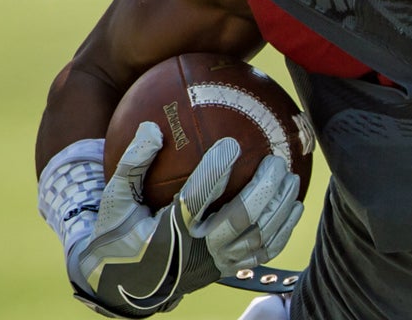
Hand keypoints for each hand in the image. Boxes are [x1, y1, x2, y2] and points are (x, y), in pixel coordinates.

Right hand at [68, 122, 303, 317]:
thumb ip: (133, 164)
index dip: (215, 171)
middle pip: (240, 220)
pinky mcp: (228, 271)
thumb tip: (153, 127)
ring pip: (259, 237)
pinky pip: (263, 253)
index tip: (232, 142)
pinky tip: (296, 207)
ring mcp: (216, 264)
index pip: (195, 200)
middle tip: (275, 160)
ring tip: (291, 176)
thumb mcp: (115, 200)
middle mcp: (195, 252)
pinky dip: (284, 230)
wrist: (127, 283)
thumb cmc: (120, 231)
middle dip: (263, 189)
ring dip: (280, 206)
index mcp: (166, 233)